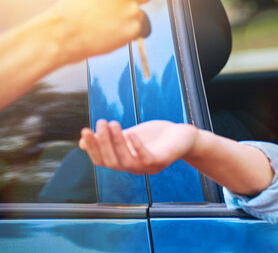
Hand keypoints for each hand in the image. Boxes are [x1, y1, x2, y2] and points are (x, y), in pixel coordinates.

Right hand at [48, 0, 151, 63]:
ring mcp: (133, 8)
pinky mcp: (135, 27)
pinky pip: (137, 31)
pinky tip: (111, 33)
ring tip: (108, 25)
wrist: (64, 31)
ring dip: (129, 20)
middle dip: (139, 1)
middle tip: (124, 11)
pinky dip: (127, 34)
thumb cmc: (71, 12)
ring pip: (140, 15)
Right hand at [79, 120, 198, 174]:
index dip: (92, 148)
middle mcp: (134, 169)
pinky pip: (146, 159)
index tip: (85, 130)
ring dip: (117, 143)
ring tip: (112, 123)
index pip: (102, 160)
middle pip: (111, 162)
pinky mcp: (161, 161)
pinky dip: (137, 147)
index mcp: (124, 162)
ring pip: (126, 161)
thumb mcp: (128, 136)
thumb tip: (81, 142)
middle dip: (103, 143)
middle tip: (101, 122)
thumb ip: (109, 140)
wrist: (183, 137)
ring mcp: (148, 168)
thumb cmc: (155, 137)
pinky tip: (131, 134)